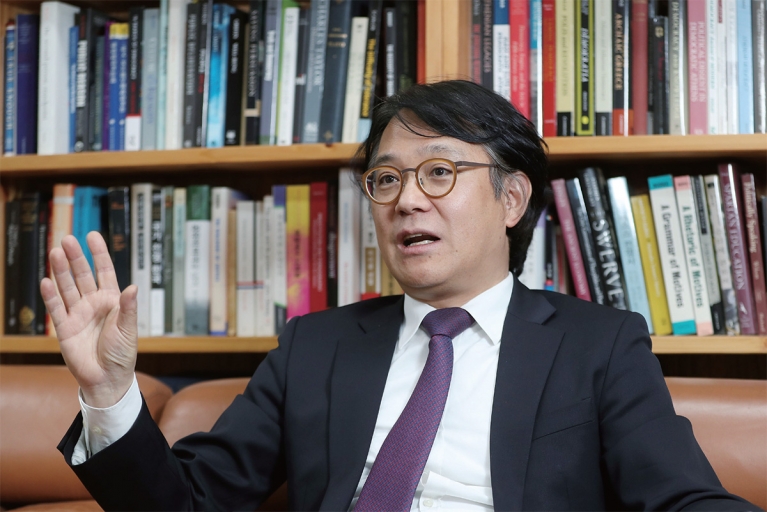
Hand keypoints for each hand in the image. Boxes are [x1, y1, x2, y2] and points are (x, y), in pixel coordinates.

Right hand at [40, 232, 137, 407]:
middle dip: (75, 257)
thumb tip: (133, 286)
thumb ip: (128, 308)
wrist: (107, 378)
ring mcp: (78, 314)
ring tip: (55, 253)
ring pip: (67, 287)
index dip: (99, 254)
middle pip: (82, 275)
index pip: (105, 271)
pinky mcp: (64, 328)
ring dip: (61, 271)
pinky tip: (46, 281)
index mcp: (112, 300)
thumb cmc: (122, 353)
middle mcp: (93, 303)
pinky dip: (50, 295)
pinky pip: (56, 308)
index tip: (92, 235)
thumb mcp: (129, 329)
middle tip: (67, 240)